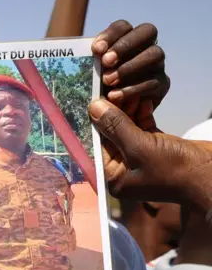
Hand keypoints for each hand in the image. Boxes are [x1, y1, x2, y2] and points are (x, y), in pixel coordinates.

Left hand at [89, 98, 211, 211]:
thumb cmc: (175, 169)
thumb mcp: (139, 147)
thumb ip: (116, 127)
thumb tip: (94, 108)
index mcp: (116, 177)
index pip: (100, 144)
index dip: (99, 121)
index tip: (98, 100)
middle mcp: (125, 169)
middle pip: (114, 136)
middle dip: (114, 114)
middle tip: (114, 92)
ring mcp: (142, 159)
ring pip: (129, 130)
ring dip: (129, 111)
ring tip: (129, 92)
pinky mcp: (158, 148)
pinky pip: (144, 129)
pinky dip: (143, 115)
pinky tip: (143, 100)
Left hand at [92, 20, 168, 108]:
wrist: (116, 115)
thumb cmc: (100, 90)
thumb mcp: (93, 76)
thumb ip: (93, 64)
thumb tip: (91, 54)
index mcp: (127, 40)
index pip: (123, 26)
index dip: (111, 34)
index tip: (96, 49)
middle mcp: (147, 47)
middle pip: (148, 31)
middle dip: (125, 45)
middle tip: (106, 62)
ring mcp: (157, 64)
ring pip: (154, 54)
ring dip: (130, 66)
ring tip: (108, 80)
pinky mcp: (162, 84)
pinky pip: (153, 81)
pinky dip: (133, 89)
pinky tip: (114, 96)